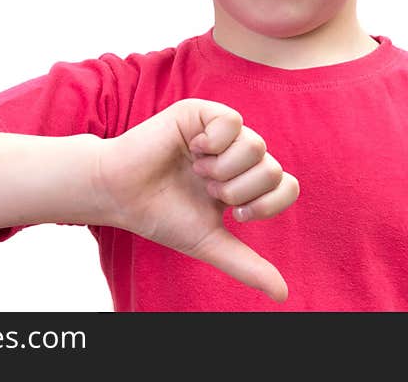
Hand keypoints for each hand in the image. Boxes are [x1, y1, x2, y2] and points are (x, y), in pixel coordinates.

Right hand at [94, 98, 298, 301]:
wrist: (121, 196)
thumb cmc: (161, 216)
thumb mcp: (209, 242)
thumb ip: (247, 265)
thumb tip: (283, 295)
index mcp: (245, 181)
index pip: (285, 186)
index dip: (266, 204)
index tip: (233, 213)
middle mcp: (237, 154)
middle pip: (272, 168)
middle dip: (237, 190)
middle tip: (207, 190)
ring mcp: (221, 132)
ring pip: (256, 146)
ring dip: (223, 169)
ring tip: (197, 171)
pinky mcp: (202, 113)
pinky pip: (233, 122)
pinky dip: (214, 142)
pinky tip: (193, 148)